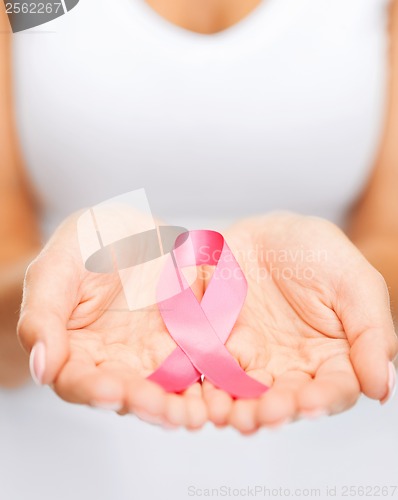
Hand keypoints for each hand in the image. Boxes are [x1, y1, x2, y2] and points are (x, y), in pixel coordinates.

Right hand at [17, 213, 206, 429]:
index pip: (78, 381)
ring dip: (179, 405)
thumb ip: (43, 316)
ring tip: (192, 413)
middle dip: (145, 404)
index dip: (92, 390)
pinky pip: (198, 365)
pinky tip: (218, 392)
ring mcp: (152, 353)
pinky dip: (207, 381)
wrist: (129, 229)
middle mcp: (115, 360)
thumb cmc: (84, 244)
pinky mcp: (185, 340)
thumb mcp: (56, 268)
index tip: (110, 390)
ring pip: (165, 388)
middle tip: (162, 409)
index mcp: (75, 349)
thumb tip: (41, 368)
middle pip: (127, 393)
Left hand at [202, 213, 397, 433]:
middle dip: (274, 410)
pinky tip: (205, 398)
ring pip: (247, 393)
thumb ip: (371, 332)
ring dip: (238, 407)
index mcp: (333, 356)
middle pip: (286, 399)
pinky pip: (213, 370)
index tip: (309, 403)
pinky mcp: (222, 347)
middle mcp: (293, 366)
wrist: (268, 233)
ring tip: (229, 414)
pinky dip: (208, 386)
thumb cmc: (317, 254)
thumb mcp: (354, 283)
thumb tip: (382, 387)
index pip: (334, 388)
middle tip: (263, 414)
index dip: (323, 400)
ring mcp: (256, 359)